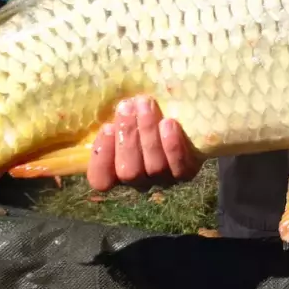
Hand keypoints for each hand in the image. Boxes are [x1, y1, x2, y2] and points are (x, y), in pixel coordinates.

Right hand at [87, 95, 201, 191]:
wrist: (185, 119)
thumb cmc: (140, 117)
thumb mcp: (122, 119)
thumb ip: (113, 121)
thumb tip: (109, 111)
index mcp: (116, 173)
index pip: (101, 180)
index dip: (102, 157)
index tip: (107, 127)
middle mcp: (139, 183)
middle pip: (129, 172)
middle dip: (126, 136)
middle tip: (127, 106)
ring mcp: (164, 180)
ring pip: (154, 166)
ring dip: (148, 133)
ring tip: (146, 105)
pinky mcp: (187, 173)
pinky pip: (180, 167)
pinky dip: (173, 146)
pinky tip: (168, 123)